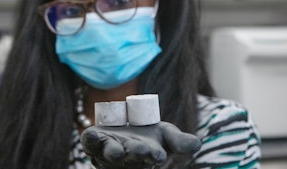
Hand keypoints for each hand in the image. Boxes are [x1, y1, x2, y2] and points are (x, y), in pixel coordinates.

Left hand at [80, 121, 201, 168]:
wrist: (124, 130)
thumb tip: (197, 145)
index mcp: (145, 156)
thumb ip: (180, 142)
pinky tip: (91, 134)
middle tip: (143, 150)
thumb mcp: (166, 136)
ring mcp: (107, 151)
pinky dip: (89, 140)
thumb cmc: (148, 137)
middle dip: (136, 154)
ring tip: (118, 152)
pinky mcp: (93, 142)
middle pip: (130, 157)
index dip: (153, 155)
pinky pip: (89, 143)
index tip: (158, 153)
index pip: (150, 157)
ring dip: (113, 152)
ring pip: (109, 153)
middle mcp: (126, 156)